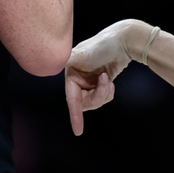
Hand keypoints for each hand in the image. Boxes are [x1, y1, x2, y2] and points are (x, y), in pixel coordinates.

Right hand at [64, 20, 137, 135]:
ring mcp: (90, 81)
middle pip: (84, 103)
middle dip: (97, 96)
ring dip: (104, 93)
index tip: (78, 132)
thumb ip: (66, 59)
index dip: (75, 115)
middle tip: (106, 82)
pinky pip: (103, 97)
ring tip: (108, 79)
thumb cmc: (102, 45)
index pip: (71, 99)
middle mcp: (78, 79)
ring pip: (95, 101)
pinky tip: (111, 81)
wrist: (123, 40)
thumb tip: (49, 59)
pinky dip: (108, 92)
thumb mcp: (82, 53)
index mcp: (70, 73)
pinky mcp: (100, 82)